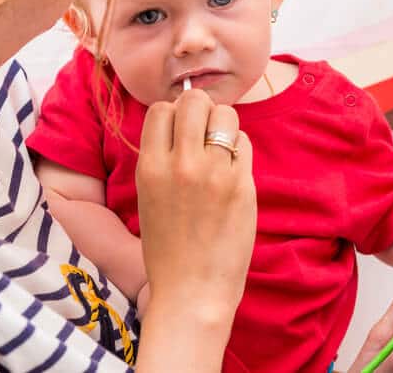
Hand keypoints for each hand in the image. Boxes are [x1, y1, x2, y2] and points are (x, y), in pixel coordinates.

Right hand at [135, 89, 255, 344]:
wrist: (192, 291)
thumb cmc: (167, 248)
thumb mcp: (148, 197)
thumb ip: (161, 159)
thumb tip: (179, 121)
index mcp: (150, 168)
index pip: (162, 109)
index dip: (173, 113)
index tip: (180, 129)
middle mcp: (181, 165)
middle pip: (195, 102)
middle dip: (202, 110)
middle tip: (204, 132)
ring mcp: (215, 174)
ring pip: (226, 115)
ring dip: (224, 125)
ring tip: (221, 148)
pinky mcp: (243, 186)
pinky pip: (245, 143)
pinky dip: (239, 149)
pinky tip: (233, 169)